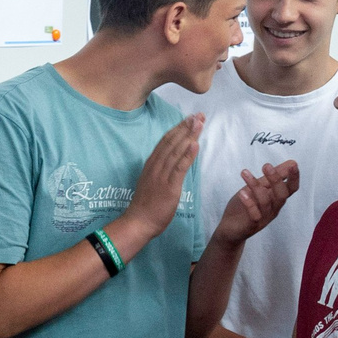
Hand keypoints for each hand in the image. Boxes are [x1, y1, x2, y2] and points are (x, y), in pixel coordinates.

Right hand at [126, 114, 202, 238]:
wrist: (138, 222)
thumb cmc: (146, 206)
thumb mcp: (151, 183)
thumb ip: (160, 171)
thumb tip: (170, 162)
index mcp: (151, 165)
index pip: (165, 142)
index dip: (178, 129)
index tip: (189, 118)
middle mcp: (155, 167)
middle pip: (171, 143)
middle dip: (185, 128)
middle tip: (198, 115)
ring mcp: (161, 176)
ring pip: (176, 152)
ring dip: (188, 136)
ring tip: (199, 123)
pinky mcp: (169, 186)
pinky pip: (179, 168)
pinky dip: (187, 155)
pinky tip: (195, 144)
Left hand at [213, 160, 298, 245]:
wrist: (229, 231)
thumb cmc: (244, 208)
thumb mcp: (257, 190)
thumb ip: (271, 178)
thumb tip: (290, 162)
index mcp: (276, 200)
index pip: (291, 189)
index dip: (294, 178)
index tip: (293, 164)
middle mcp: (273, 209)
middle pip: (282, 195)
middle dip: (276, 179)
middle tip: (266, 165)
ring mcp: (263, 218)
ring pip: (266, 202)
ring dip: (256, 186)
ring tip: (245, 173)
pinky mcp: (251, 226)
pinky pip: (254, 215)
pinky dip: (249, 203)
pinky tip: (242, 192)